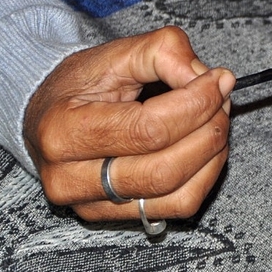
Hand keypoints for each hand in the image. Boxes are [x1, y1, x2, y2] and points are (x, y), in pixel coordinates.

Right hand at [24, 26, 234, 221]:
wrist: (49, 118)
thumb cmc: (81, 85)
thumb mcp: (117, 53)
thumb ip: (165, 53)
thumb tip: (213, 80)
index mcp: (63, 132)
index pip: (149, 129)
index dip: (196, 104)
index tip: (220, 80)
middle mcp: (70, 179)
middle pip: (166, 168)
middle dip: (209, 130)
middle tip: (222, 100)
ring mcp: (93, 206)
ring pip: (179, 194)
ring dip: (213, 155)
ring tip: (216, 120)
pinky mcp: (117, 218)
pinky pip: (181, 206)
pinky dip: (207, 176)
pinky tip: (207, 148)